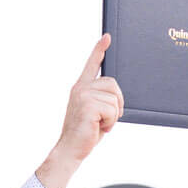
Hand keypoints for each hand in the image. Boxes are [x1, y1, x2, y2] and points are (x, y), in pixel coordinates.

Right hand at [37, 34, 123, 187]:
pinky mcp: (88, 105)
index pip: (91, 65)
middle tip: (104, 118)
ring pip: (115, 100)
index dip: (99, 50)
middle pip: (113, 85)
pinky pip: (113, 110)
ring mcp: (83, 96)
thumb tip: (115, 94)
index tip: (107, 37)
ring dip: (113, 116)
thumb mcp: (95, 112)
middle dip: (116, 104)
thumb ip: (102, 99)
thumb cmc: (84, 133)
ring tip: (99, 124)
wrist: (70, 150)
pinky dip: (110, 123)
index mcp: (81, 88)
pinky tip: (98, 128)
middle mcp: (80, 88)